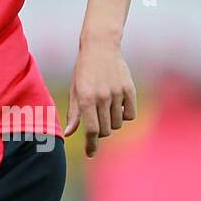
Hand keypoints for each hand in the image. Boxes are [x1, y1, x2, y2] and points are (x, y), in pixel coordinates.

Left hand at [64, 39, 136, 156]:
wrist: (100, 46)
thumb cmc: (83, 70)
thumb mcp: (74, 90)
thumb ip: (74, 113)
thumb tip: (69, 134)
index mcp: (85, 98)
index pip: (91, 130)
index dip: (91, 145)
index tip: (90, 153)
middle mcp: (102, 97)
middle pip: (105, 130)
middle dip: (100, 132)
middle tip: (97, 123)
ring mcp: (117, 93)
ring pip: (117, 123)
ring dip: (112, 123)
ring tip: (107, 110)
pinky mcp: (129, 89)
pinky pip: (130, 114)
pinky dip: (125, 115)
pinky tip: (118, 107)